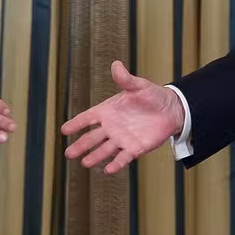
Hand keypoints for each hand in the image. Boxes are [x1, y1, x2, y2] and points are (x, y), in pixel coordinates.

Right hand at [62, 60, 185, 173]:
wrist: (170, 109)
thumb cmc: (152, 95)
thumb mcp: (138, 86)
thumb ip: (125, 79)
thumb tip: (116, 64)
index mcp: (108, 111)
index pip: (88, 118)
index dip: (76, 123)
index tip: (64, 130)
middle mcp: (112, 127)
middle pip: (92, 138)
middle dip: (80, 145)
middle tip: (68, 153)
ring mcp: (122, 139)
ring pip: (105, 150)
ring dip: (95, 156)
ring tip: (84, 163)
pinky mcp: (135, 148)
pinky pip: (123, 158)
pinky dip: (116, 164)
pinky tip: (107, 170)